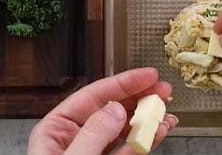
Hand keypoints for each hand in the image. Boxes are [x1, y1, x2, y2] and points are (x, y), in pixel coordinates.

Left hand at [28, 68, 176, 154]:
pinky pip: (127, 152)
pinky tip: (157, 133)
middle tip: (163, 90)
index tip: (146, 75)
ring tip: (166, 112)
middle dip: (138, 98)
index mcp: (55, 131)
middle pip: (109, 110)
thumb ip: (93, 136)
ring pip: (122, 131)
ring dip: (146, 120)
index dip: (122, 83)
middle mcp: (72, 141)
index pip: (91, 97)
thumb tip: (115, 110)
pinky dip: (144, 142)